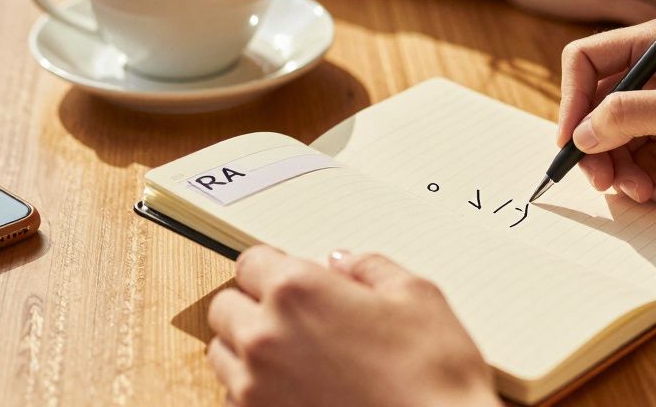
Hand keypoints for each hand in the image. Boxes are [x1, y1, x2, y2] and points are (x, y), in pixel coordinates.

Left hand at [207, 245, 499, 406]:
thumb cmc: (432, 374)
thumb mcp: (417, 296)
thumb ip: (371, 268)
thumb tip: (344, 263)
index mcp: (297, 292)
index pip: (251, 262)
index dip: (275, 267)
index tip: (292, 277)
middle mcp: (265, 337)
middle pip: (225, 306)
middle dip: (254, 305)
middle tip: (295, 315)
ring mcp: (256, 388)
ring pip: (222, 354)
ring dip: (248, 348)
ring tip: (295, 354)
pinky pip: (235, 398)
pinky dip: (256, 389)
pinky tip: (298, 388)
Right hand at [556, 20, 655, 206]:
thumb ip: (628, 115)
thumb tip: (581, 133)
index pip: (588, 61)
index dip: (572, 100)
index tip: (570, 142)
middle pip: (597, 110)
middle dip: (600, 150)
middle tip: (607, 184)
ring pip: (616, 144)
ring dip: (629, 174)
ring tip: (655, 193)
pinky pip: (642, 163)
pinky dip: (652, 182)